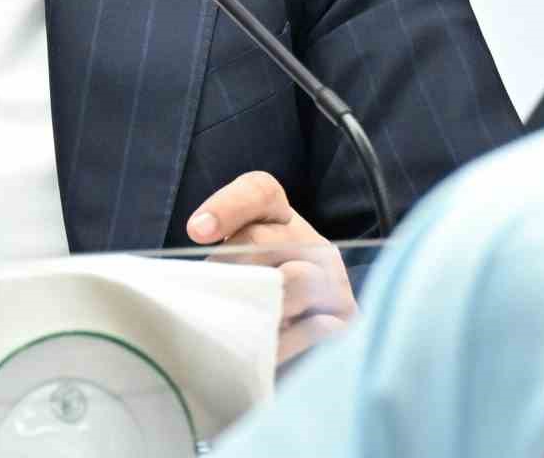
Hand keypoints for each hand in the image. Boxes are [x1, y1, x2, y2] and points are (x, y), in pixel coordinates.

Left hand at [187, 170, 357, 362]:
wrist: (299, 351)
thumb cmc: (251, 304)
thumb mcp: (232, 274)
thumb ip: (221, 265)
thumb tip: (201, 282)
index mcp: (281, 219)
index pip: (259, 191)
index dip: (226, 206)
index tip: (196, 231)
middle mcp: (313, 242)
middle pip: (262, 239)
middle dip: (229, 268)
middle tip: (215, 297)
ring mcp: (335, 279)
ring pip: (291, 279)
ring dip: (260, 305)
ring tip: (244, 325)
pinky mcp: (347, 319)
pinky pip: (315, 325)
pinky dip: (285, 341)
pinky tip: (268, 350)